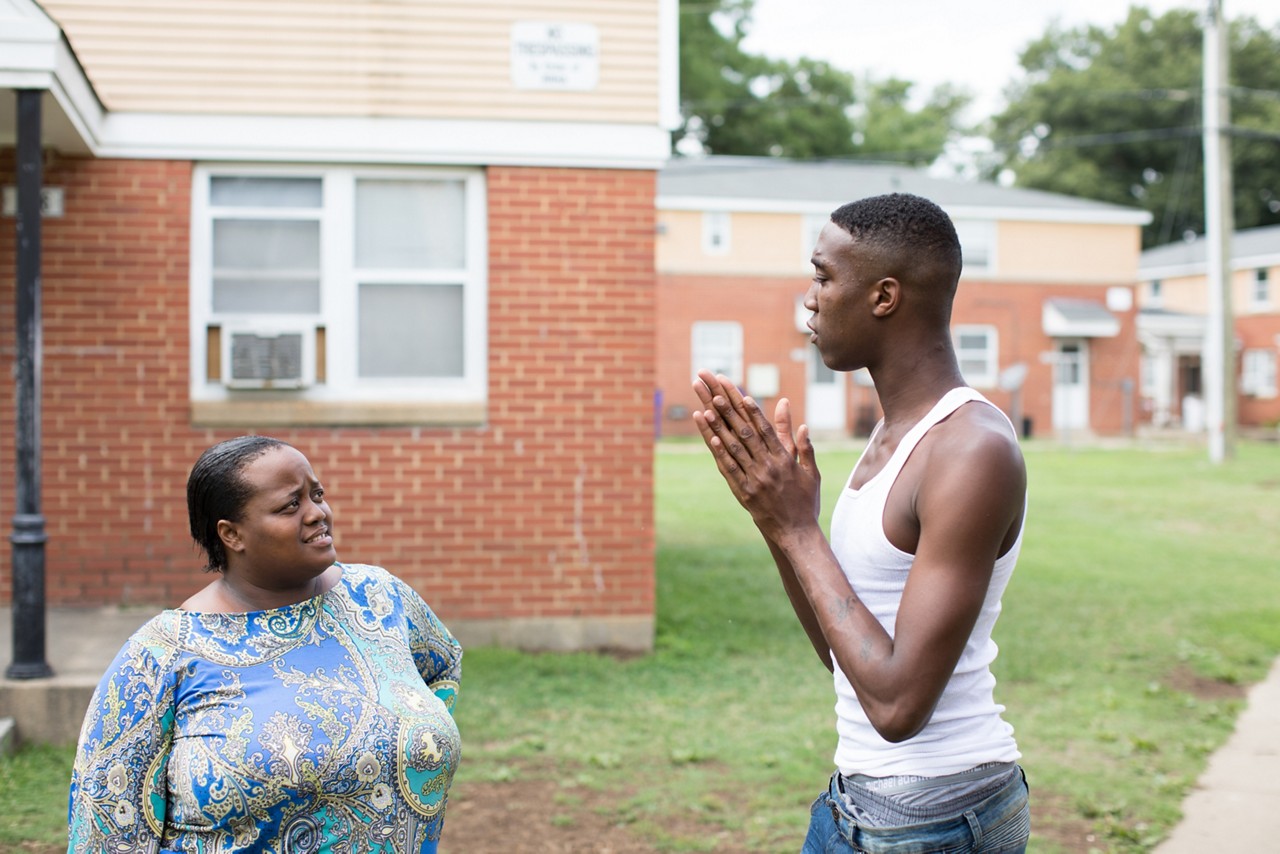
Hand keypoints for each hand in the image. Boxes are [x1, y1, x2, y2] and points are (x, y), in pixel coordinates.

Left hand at [692, 370, 821, 538]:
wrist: (797, 533)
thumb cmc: (805, 502)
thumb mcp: (811, 473)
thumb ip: (805, 447)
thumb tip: (803, 425)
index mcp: (784, 459)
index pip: (766, 429)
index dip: (753, 410)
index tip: (741, 393)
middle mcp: (768, 466)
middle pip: (746, 432)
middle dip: (730, 410)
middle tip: (717, 392)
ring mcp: (755, 479)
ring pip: (734, 447)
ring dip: (720, 426)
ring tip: (707, 407)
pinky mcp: (744, 493)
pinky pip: (730, 469)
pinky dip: (720, 452)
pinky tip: (711, 437)